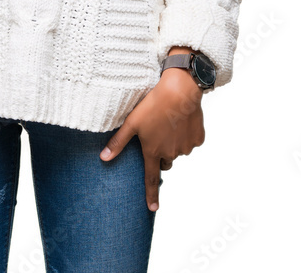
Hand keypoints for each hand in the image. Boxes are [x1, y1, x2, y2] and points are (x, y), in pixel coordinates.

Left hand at [99, 68, 205, 212]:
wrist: (180, 91)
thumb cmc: (153, 105)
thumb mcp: (132, 122)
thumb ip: (118, 142)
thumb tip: (103, 158)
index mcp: (153, 152)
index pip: (151, 178)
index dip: (151, 194)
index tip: (152, 209)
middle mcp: (170, 154)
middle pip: (165, 161)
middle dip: (161, 154)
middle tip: (157, 134)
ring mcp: (186, 148)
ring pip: (178, 150)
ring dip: (173, 142)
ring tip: (168, 122)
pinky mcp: (198, 139)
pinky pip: (191, 141)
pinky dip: (186, 134)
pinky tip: (181, 120)